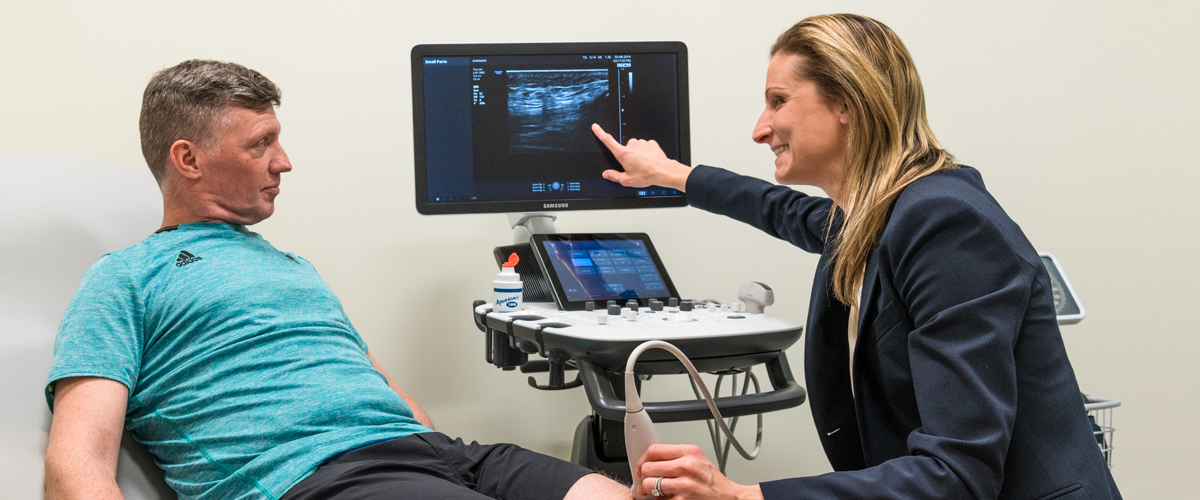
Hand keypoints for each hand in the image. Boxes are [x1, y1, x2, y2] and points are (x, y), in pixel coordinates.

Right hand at [592, 124, 691, 191]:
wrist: (663, 171)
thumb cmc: (646, 175)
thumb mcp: (627, 180)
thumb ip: (614, 176)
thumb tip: (606, 174)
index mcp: (623, 154)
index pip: (608, 141)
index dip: (600, 133)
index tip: (596, 127)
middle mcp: (631, 145)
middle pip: (625, 149)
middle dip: (628, 156)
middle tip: (634, 167)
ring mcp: (641, 143)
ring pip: (635, 148)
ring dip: (638, 154)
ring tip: (644, 165)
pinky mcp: (650, 142)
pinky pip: (645, 147)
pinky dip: (646, 153)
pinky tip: (649, 160)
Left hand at [635, 444, 762, 499]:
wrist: (730, 498)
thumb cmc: (713, 482)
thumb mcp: (698, 460)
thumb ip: (677, 458)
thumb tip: (652, 461)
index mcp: (690, 452)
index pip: (654, 450)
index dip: (643, 459)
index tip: (642, 466)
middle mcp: (687, 466)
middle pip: (648, 467)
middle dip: (644, 477)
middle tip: (646, 482)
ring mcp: (685, 484)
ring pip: (649, 484)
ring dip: (649, 491)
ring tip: (656, 493)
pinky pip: (659, 499)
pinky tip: (669, 498)